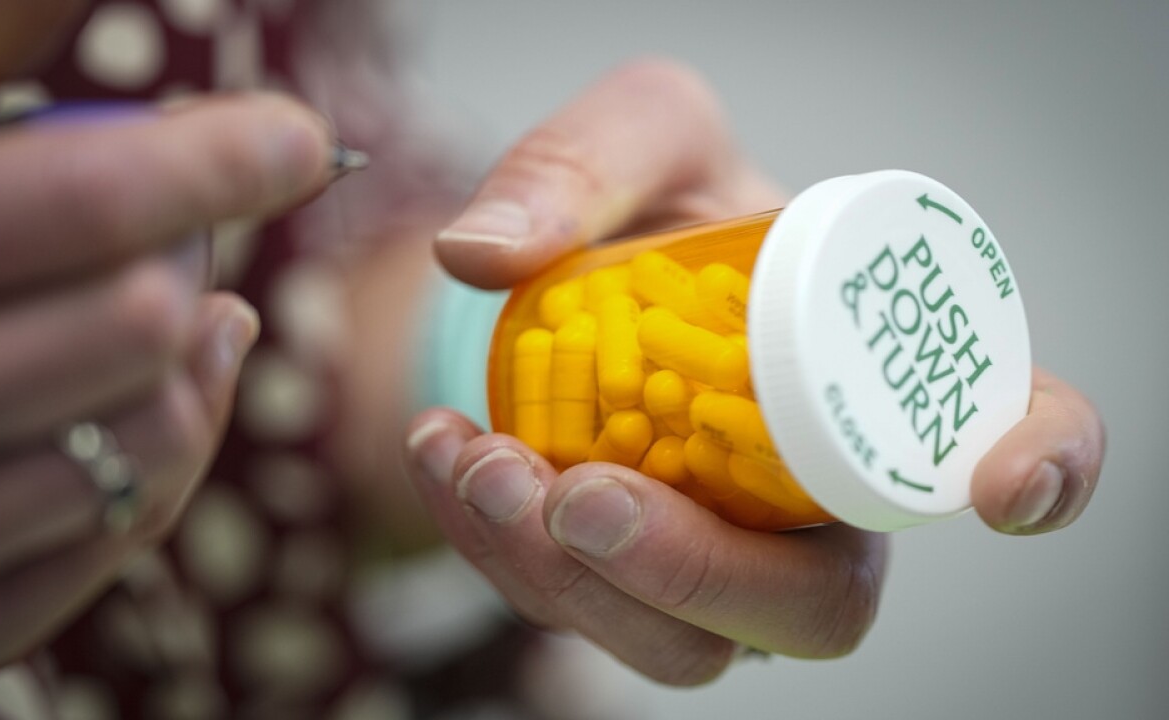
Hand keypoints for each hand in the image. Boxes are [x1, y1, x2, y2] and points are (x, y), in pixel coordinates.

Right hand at [0, 94, 342, 696]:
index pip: (64, 206)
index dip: (205, 163)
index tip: (294, 137)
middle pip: (134, 325)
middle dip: (190, 256)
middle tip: (187, 230)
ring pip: (151, 430)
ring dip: (193, 357)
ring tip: (175, 308)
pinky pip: (124, 529)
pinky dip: (172, 448)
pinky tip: (168, 392)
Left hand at [405, 59, 1104, 684]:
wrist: (567, 279)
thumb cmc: (653, 208)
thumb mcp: (632, 139)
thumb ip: (577, 161)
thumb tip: (485, 253)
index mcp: (868, 370)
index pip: (1002, 423)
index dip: (1040, 465)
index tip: (999, 486)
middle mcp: (816, 489)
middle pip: (818, 601)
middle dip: (696, 571)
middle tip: (579, 496)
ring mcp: (727, 554)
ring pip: (688, 638)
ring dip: (570, 576)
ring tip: (476, 459)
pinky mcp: (632, 582)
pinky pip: (585, 613)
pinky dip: (502, 549)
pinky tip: (448, 457)